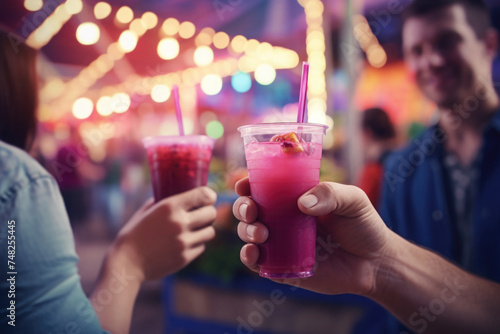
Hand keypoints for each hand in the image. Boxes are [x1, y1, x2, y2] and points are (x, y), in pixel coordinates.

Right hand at [111, 186, 216, 281]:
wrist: (126, 263)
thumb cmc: (133, 235)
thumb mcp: (145, 212)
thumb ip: (161, 202)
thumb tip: (173, 194)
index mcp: (170, 207)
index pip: (204, 195)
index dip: (209, 195)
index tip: (209, 197)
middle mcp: (180, 222)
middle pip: (212, 213)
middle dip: (209, 212)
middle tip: (203, 214)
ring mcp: (184, 241)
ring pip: (210, 232)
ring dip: (205, 229)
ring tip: (196, 229)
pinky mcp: (185, 257)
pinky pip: (201, 247)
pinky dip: (196, 244)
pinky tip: (186, 243)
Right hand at [233, 178, 393, 295]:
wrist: (376, 263)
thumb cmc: (364, 226)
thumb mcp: (353, 200)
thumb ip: (330, 194)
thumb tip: (303, 203)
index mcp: (294, 198)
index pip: (263, 187)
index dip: (248, 184)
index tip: (244, 183)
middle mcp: (282, 219)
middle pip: (249, 210)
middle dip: (242, 207)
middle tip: (252, 210)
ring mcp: (281, 243)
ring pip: (249, 234)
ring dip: (246, 231)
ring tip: (262, 233)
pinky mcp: (283, 267)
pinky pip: (258, 263)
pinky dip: (249, 257)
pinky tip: (254, 253)